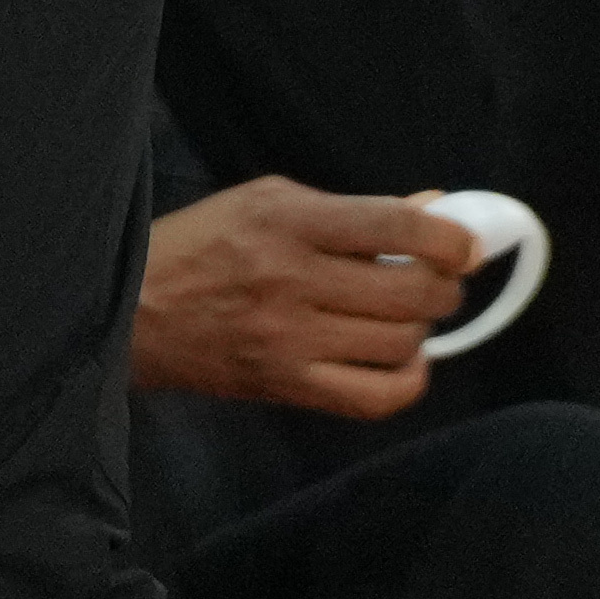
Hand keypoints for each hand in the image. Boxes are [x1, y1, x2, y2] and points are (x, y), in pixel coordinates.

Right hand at [129, 176, 472, 416]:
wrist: (134, 311)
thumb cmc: (203, 244)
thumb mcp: (268, 200)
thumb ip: (352, 210)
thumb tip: (432, 208)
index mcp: (288, 219)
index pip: (394, 224)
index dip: (448, 236)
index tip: (465, 243)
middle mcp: (293, 279)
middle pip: (410, 289)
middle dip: (444, 284)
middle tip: (440, 279)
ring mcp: (291, 340)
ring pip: (400, 342)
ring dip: (423, 328)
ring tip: (410, 315)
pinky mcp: (287, 387)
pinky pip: (375, 398)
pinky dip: (407, 381)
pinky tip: (403, 360)